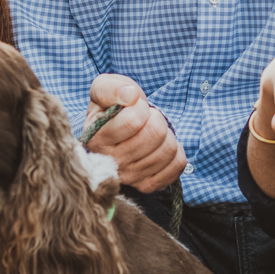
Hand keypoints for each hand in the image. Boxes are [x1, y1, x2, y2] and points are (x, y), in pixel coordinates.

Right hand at [86, 74, 186, 192]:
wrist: (113, 132)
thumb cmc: (110, 108)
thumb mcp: (102, 89)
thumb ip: (111, 88)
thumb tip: (130, 95)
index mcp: (97, 140)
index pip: (134, 120)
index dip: (140, 106)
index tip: (133, 107)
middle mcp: (112, 163)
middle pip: (155, 133)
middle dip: (156, 118)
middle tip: (146, 119)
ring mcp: (130, 178)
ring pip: (168, 149)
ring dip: (166, 133)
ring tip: (152, 132)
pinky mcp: (148, 185)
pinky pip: (177, 164)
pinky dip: (176, 150)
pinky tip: (161, 146)